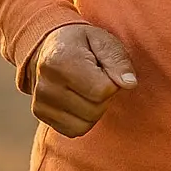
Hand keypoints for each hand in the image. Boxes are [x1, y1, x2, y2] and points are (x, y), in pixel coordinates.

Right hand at [27, 23, 136, 137]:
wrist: (47, 48)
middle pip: (94, 109)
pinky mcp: (41, 115)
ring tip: (88, 88)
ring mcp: (40, 102)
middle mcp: (46, 84)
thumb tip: (130, 84)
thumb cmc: (82, 42)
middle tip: (97, 78)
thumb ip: (118, 60)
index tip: (105, 69)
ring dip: (95, 109)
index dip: (113, 81)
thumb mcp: (102, 40)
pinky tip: (80, 101)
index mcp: (61, 60)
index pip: (102, 90)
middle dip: (104, 96)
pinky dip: (84, 120)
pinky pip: (74, 131)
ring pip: (85, 124)